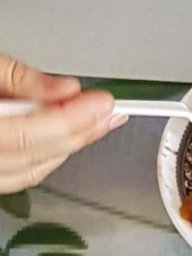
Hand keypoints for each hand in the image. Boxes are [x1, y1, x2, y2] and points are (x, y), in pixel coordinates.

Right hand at [0, 57, 119, 191]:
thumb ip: (20, 78)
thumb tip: (65, 88)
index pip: (29, 134)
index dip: (71, 120)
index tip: (102, 103)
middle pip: (34, 156)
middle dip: (78, 134)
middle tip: (110, 113)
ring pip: (30, 172)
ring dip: (67, 149)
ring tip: (97, 124)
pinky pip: (18, 176)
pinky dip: (46, 158)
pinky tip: (67, 139)